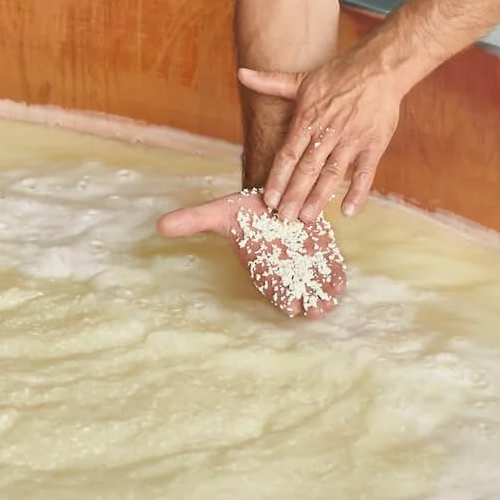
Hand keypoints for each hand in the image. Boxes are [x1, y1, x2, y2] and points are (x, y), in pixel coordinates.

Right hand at [156, 191, 346, 318]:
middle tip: (317, 307)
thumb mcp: (219, 212)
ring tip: (331, 297)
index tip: (293, 303)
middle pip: (298, 293)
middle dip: (308, 301)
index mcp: (262, 267)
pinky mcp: (322, 251)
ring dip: (324, 292)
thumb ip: (194, 220)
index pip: (272, 289)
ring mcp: (304, 262)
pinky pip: (330, 269)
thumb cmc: (244, 210)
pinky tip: (340, 281)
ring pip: (316, 284)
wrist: (271, 193)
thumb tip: (159, 225)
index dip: (282, 297)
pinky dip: (336, 275)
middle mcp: (284, 270)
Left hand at [246, 49, 406, 221]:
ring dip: (320, 197)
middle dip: (295, 194)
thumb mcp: (302, 79)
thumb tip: (241, 73)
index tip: (268, 199)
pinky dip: (358, 192)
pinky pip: (366, 173)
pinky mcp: (375, 144)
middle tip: (284, 218)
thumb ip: (271, 83)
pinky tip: (348, 211)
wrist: (379, 68)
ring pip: (333, 173)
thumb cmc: (339, 74)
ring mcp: (352, 138)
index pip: (288, 153)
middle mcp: (328, 131)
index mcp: (308, 118)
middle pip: (308, 168)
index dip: (278, 177)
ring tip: (308, 218)